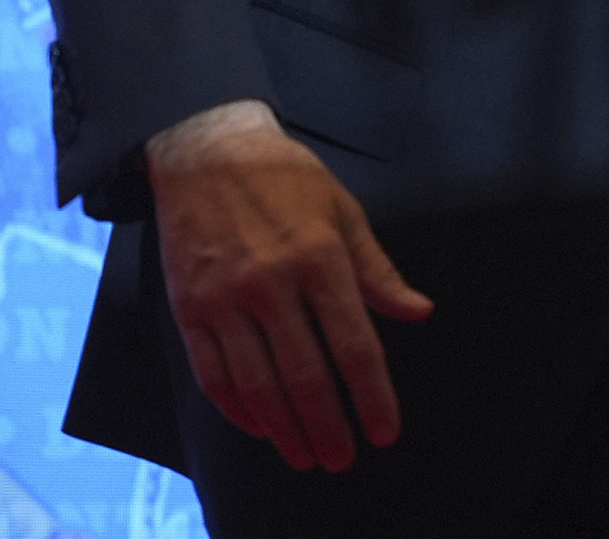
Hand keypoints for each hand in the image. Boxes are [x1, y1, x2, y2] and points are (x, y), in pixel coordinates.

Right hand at [146, 100, 434, 471]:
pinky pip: (212, 373)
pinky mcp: (188, 308)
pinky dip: (237, 408)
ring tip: (305, 455)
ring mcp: (225, 299)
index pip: (353, 344)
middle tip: (343, 458)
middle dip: (328, 426)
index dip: (373, 395)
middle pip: (304, 375)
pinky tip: (259, 425)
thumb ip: (378, 270)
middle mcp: (271, 284)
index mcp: (319, 258)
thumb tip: (420, 312)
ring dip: (284, 429)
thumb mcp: (344, 211)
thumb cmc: (285, 179)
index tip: (385, 430)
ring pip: (257, 384)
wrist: (205, 149)